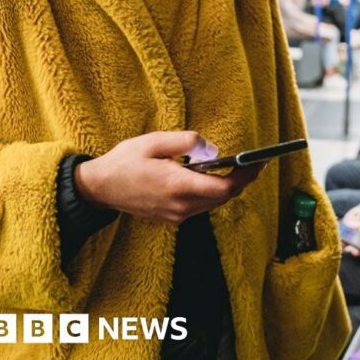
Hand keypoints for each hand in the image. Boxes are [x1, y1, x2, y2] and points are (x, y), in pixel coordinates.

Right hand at [75, 131, 264, 224]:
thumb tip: (213, 149)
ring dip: (226, 187)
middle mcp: (181, 206)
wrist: (99, 188)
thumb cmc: (125, 161)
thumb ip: (188, 142)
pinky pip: (201, 206)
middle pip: (224, 197)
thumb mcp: (155, 141)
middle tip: (252, 163)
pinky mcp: (173, 218)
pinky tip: (209, 178)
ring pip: (214, 203)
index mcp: (178, 186)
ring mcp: (177, 215)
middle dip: (241, 180)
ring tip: (233, 168)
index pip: (225, 187)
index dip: (246, 176)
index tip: (259, 163)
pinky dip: (211, 192)